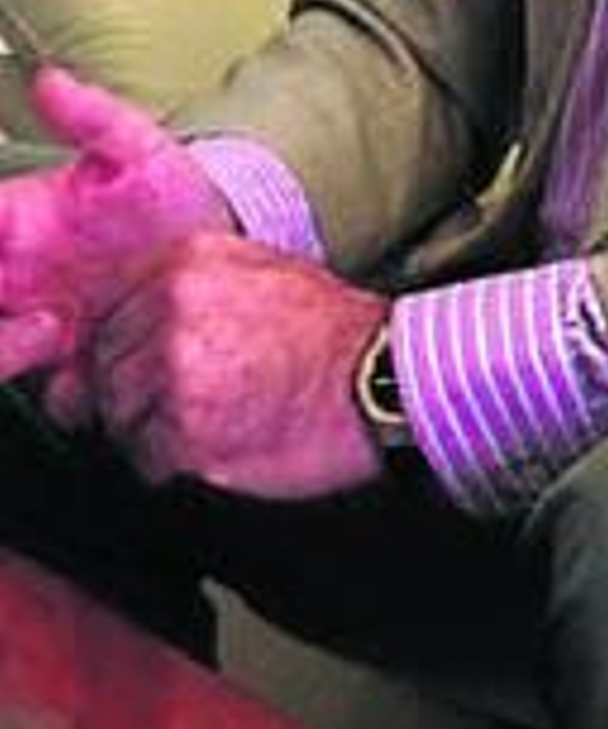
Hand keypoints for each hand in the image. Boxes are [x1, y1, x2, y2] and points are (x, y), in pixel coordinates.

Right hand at [0, 69, 233, 411]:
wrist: (227, 259)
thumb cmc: (177, 202)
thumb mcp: (142, 152)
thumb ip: (96, 118)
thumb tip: (50, 81)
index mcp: (15, 222)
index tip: (7, 237)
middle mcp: (15, 276)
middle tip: (33, 306)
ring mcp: (33, 323)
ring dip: (7, 347)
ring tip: (58, 329)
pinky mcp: (65, 366)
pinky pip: (40, 388)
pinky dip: (53, 386)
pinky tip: (76, 367)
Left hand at [88, 233, 387, 498]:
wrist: (383, 379)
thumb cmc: (332, 333)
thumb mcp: (260, 271)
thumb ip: (187, 285)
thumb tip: (127, 322)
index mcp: (187, 263)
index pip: (105, 311)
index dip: (122, 348)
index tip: (143, 366)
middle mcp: (172, 308)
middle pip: (105, 367)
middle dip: (133, 394)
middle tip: (185, 404)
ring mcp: (176, 371)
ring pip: (118, 416)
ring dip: (149, 431)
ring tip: (207, 425)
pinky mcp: (187, 432)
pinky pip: (147, 459)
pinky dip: (172, 465)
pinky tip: (216, 449)